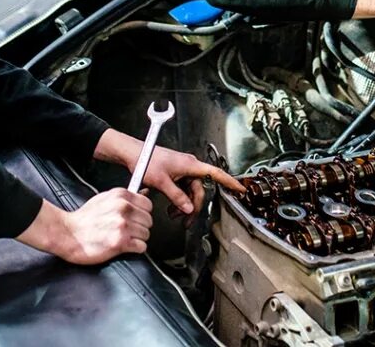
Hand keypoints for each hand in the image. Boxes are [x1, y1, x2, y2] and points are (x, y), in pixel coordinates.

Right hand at [17, 190, 152, 264]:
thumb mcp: (104, 199)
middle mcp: (123, 208)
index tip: (136, 218)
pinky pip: (142, 247)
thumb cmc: (84, 218)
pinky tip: (124, 246)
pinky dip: (135, 249)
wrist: (68, 234)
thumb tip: (144, 194)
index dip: (142, 213)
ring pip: (146, 234)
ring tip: (123, 238)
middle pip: (149, 220)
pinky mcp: (120, 242)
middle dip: (140, 227)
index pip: (148, 204)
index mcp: (120, 196)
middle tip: (128, 231)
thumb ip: (124, 197)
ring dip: (137, 239)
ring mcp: (122, 225)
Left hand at [94, 129, 244, 224]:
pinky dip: (178, 200)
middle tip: (186, 221)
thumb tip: (188, 209)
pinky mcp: (175, 174)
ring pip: (190, 192)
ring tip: (173, 215)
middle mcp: (189, 167)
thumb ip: (177, 197)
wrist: (133, 154)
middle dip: (193, 206)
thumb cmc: (146, 160)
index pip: (215, 174)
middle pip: (200, 190)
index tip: (241, 189)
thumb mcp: (162, 182)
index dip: (230, 182)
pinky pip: (182, 190)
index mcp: (190, 165)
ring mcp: (182, 171)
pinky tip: (171, 207)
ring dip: (184, 205)